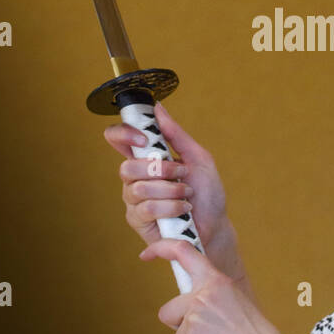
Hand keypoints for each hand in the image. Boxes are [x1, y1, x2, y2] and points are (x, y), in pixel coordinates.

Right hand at [103, 101, 229, 252]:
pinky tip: (183, 209)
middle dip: (159, 170)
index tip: (144, 139)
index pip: (118, 139)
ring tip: (186, 193)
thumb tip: (157, 108)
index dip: (123, 134)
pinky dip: (170, 207)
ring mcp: (134, 200)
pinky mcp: (138, 220)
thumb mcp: (198, 158)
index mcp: (147, 158)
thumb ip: (176, 134)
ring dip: (169, 190)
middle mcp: (135, 177)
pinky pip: (145, 209)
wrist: (215, 225)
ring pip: (138, 189)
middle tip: (181, 173)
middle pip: (126, 167)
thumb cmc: (206, 193)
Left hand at [139, 238, 290, 333]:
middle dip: (179, 326)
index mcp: (217, 282)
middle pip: (168, 311)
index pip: (184, 252)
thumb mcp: (237, 304)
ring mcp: (193, 319)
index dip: (161, 248)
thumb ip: (212, 300)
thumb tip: (191, 307)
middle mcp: (202, 297)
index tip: (147, 253)